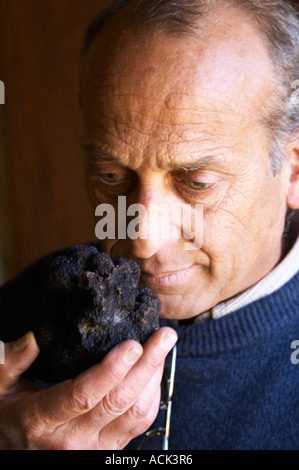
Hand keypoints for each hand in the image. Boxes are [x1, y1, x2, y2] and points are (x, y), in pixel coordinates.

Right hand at [0, 327, 176, 448]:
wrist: (16, 452)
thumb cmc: (8, 416)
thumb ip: (10, 362)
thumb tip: (34, 339)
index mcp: (41, 421)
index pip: (83, 396)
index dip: (111, 371)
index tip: (133, 344)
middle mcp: (72, 439)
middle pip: (119, 403)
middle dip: (147, 365)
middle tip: (164, 334)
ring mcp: (94, 448)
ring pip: (136, 414)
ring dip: (154, 377)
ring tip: (164, 344)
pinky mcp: (109, 449)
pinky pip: (139, 422)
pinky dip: (153, 394)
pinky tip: (155, 368)